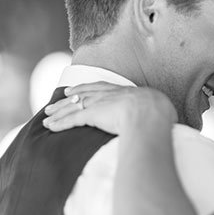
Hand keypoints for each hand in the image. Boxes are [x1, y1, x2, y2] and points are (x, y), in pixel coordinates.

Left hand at [43, 82, 177, 133]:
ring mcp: (100, 103)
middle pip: (84, 94)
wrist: (151, 115)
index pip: (103, 88)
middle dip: (69, 97)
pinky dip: (59, 123)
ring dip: (59, 111)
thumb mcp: (160, 110)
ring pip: (74, 106)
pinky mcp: (91, 114)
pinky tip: (49, 127)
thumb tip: (166, 125)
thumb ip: (157, 115)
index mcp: (126, 92)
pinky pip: (71, 119)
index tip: (78, 90)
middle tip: (58, 100)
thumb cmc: (160, 115)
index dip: (89, 88)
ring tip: (47, 116)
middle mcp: (110, 94)